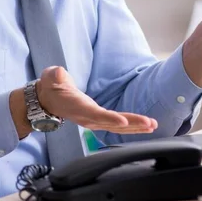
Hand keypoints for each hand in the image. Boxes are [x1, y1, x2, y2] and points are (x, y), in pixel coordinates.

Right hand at [37, 66, 157, 133]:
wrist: (48, 99)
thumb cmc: (52, 86)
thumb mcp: (51, 77)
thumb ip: (55, 76)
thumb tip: (59, 74)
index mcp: (78, 107)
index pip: (95, 114)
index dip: (109, 118)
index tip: (123, 122)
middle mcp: (88, 117)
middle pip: (112, 123)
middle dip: (132, 124)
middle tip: (149, 123)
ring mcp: (94, 120)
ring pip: (117, 126)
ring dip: (136, 126)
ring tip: (153, 125)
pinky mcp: (99, 119)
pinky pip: (117, 124)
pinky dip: (132, 125)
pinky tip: (145, 126)